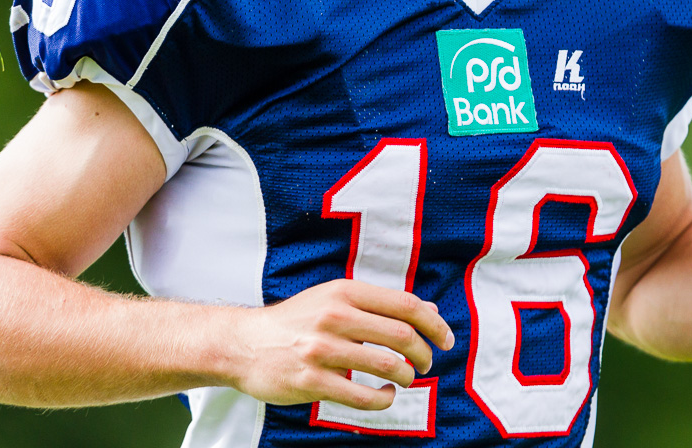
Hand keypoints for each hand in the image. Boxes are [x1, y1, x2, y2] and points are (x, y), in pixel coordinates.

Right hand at [226, 279, 454, 409]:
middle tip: (426, 364)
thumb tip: (429, 310)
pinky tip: (386, 396)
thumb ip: (381, 305)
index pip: (405, 305)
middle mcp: (335, 316)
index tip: (446, 339)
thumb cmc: (298, 321)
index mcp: (345, 292)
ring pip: (386, 365)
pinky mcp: (310, 380)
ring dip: (407, 376)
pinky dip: (384, 399)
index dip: (434, 324)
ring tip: (406, 379)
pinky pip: (362, 396)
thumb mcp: (336, 300)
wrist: (244, 343)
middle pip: (401, 335)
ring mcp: (321, 349)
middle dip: (424, 354)